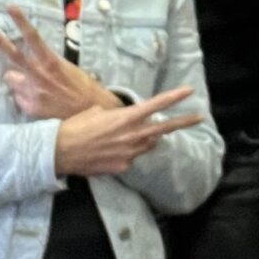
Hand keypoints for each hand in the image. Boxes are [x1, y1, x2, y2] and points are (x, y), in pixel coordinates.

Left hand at [0, 6, 115, 120]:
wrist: (88, 113)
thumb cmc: (82, 87)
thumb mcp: (67, 68)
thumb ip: (46, 63)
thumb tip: (32, 60)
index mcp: (49, 61)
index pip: (32, 37)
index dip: (20, 21)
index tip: (9, 7)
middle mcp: (37, 75)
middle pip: (11, 54)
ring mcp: (31, 92)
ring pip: (11, 79)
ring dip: (17, 79)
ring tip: (31, 85)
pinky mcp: (29, 107)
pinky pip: (18, 98)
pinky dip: (25, 97)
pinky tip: (39, 101)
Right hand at [53, 88, 205, 178]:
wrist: (60, 152)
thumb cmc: (76, 126)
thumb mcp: (97, 112)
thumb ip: (117, 115)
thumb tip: (123, 118)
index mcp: (126, 118)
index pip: (156, 106)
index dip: (174, 98)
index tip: (189, 92)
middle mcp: (132, 135)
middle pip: (164, 128)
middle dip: (183, 122)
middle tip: (199, 117)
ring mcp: (130, 153)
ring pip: (147, 144)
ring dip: (145, 139)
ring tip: (124, 137)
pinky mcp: (123, 166)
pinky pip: (132, 157)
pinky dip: (126, 153)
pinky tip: (109, 151)